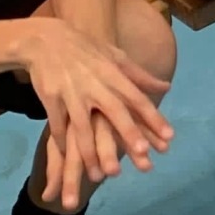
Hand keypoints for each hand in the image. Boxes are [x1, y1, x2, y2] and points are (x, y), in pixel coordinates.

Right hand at [20, 16, 172, 209]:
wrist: (45, 39)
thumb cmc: (85, 50)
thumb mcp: (115, 56)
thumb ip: (140, 75)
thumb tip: (166, 87)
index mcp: (113, 74)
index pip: (138, 99)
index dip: (154, 118)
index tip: (169, 138)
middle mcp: (95, 85)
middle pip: (115, 113)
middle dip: (128, 134)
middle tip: (142, 155)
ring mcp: (72, 94)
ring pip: (83, 127)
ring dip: (91, 152)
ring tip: (101, 175)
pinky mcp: (50, 100)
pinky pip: (57, 126)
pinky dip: (62, 144)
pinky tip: (67, 160)